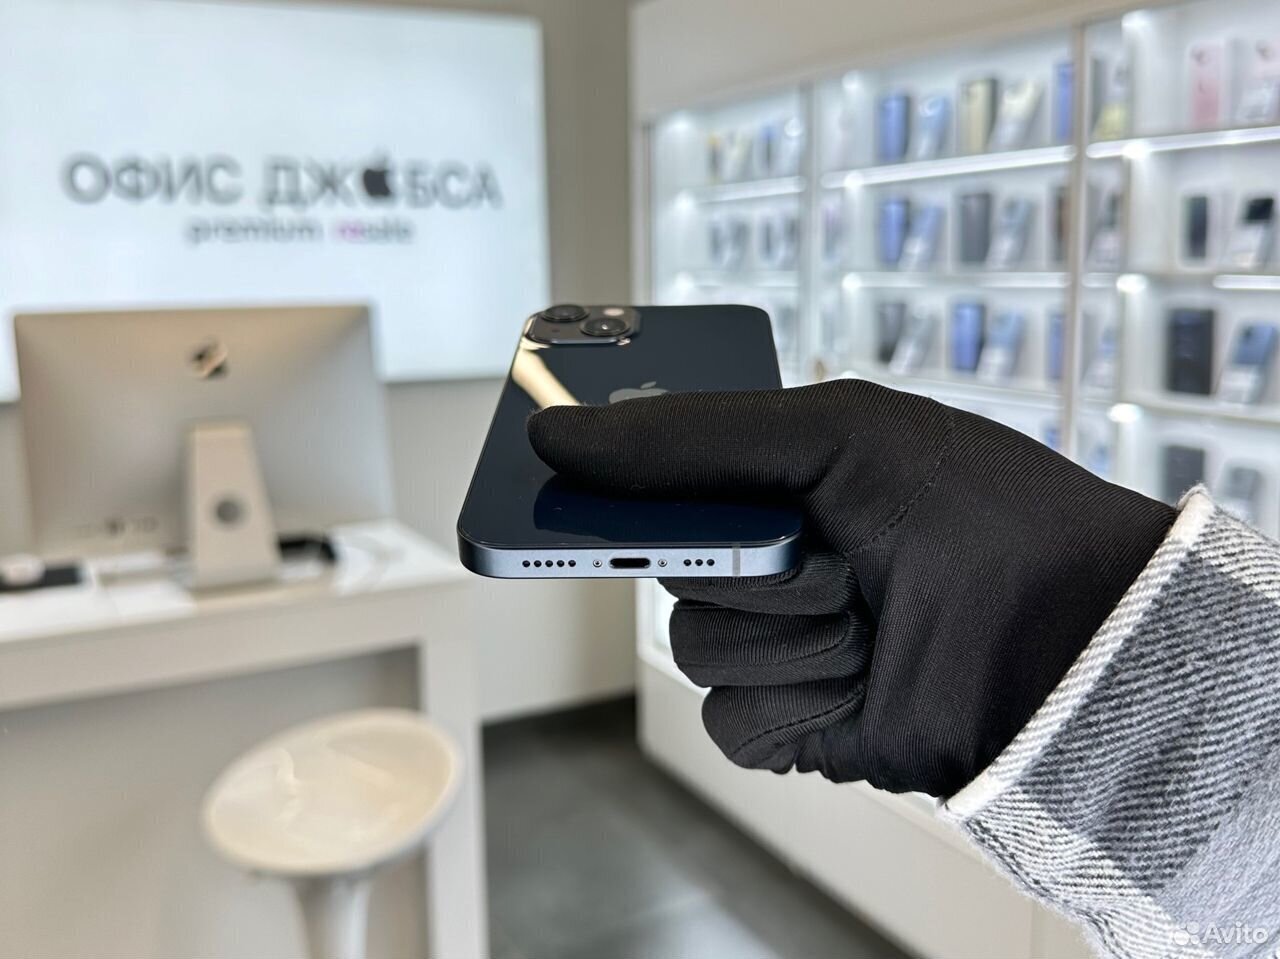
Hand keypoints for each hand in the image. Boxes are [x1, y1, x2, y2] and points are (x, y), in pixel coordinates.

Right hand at [528, 380, 1174, 795]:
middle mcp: (764, 560)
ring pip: (693, 644)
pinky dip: (794, 697)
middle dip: (733, 556)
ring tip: (865, 611)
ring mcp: (775, 644)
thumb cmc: (968, 507)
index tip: (544, 451)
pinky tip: (860, 674)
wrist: (1068, 632)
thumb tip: (559, 437)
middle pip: (657, 560)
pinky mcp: (792, 725)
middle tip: (806, 545)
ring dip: (782, 628)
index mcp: (770, 479)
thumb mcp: (832, 434)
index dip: (600, 466)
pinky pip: (730, 718)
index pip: (649, 469)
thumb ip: (691, 435)